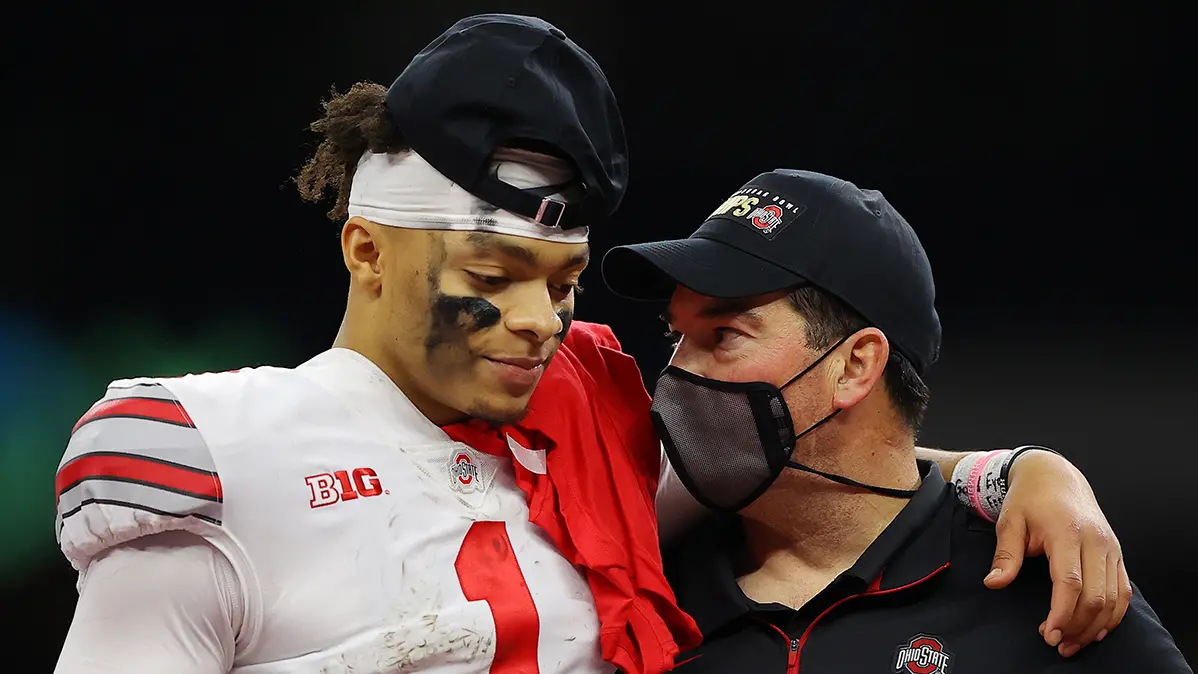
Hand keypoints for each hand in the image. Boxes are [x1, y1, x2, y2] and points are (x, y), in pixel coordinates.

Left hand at [983, 450, 1131, 657]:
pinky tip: (1096, 628)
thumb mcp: (1009, 521)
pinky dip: (1113, 613)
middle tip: (1057, 644)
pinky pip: (1123, 590)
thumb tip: (994, 583)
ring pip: (1114, 597)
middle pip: (1096, 595)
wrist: (1055, 475)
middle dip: (1078, 626)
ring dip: (1096, 625)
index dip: (1062, 613)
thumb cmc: (1029, 499)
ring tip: (1074, 642)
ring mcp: (1110, 547)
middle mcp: (1096, 540)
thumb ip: (1005, 554)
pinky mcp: (1117, 553)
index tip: (1049, 633)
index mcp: (1067, 531)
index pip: (1070, 582)